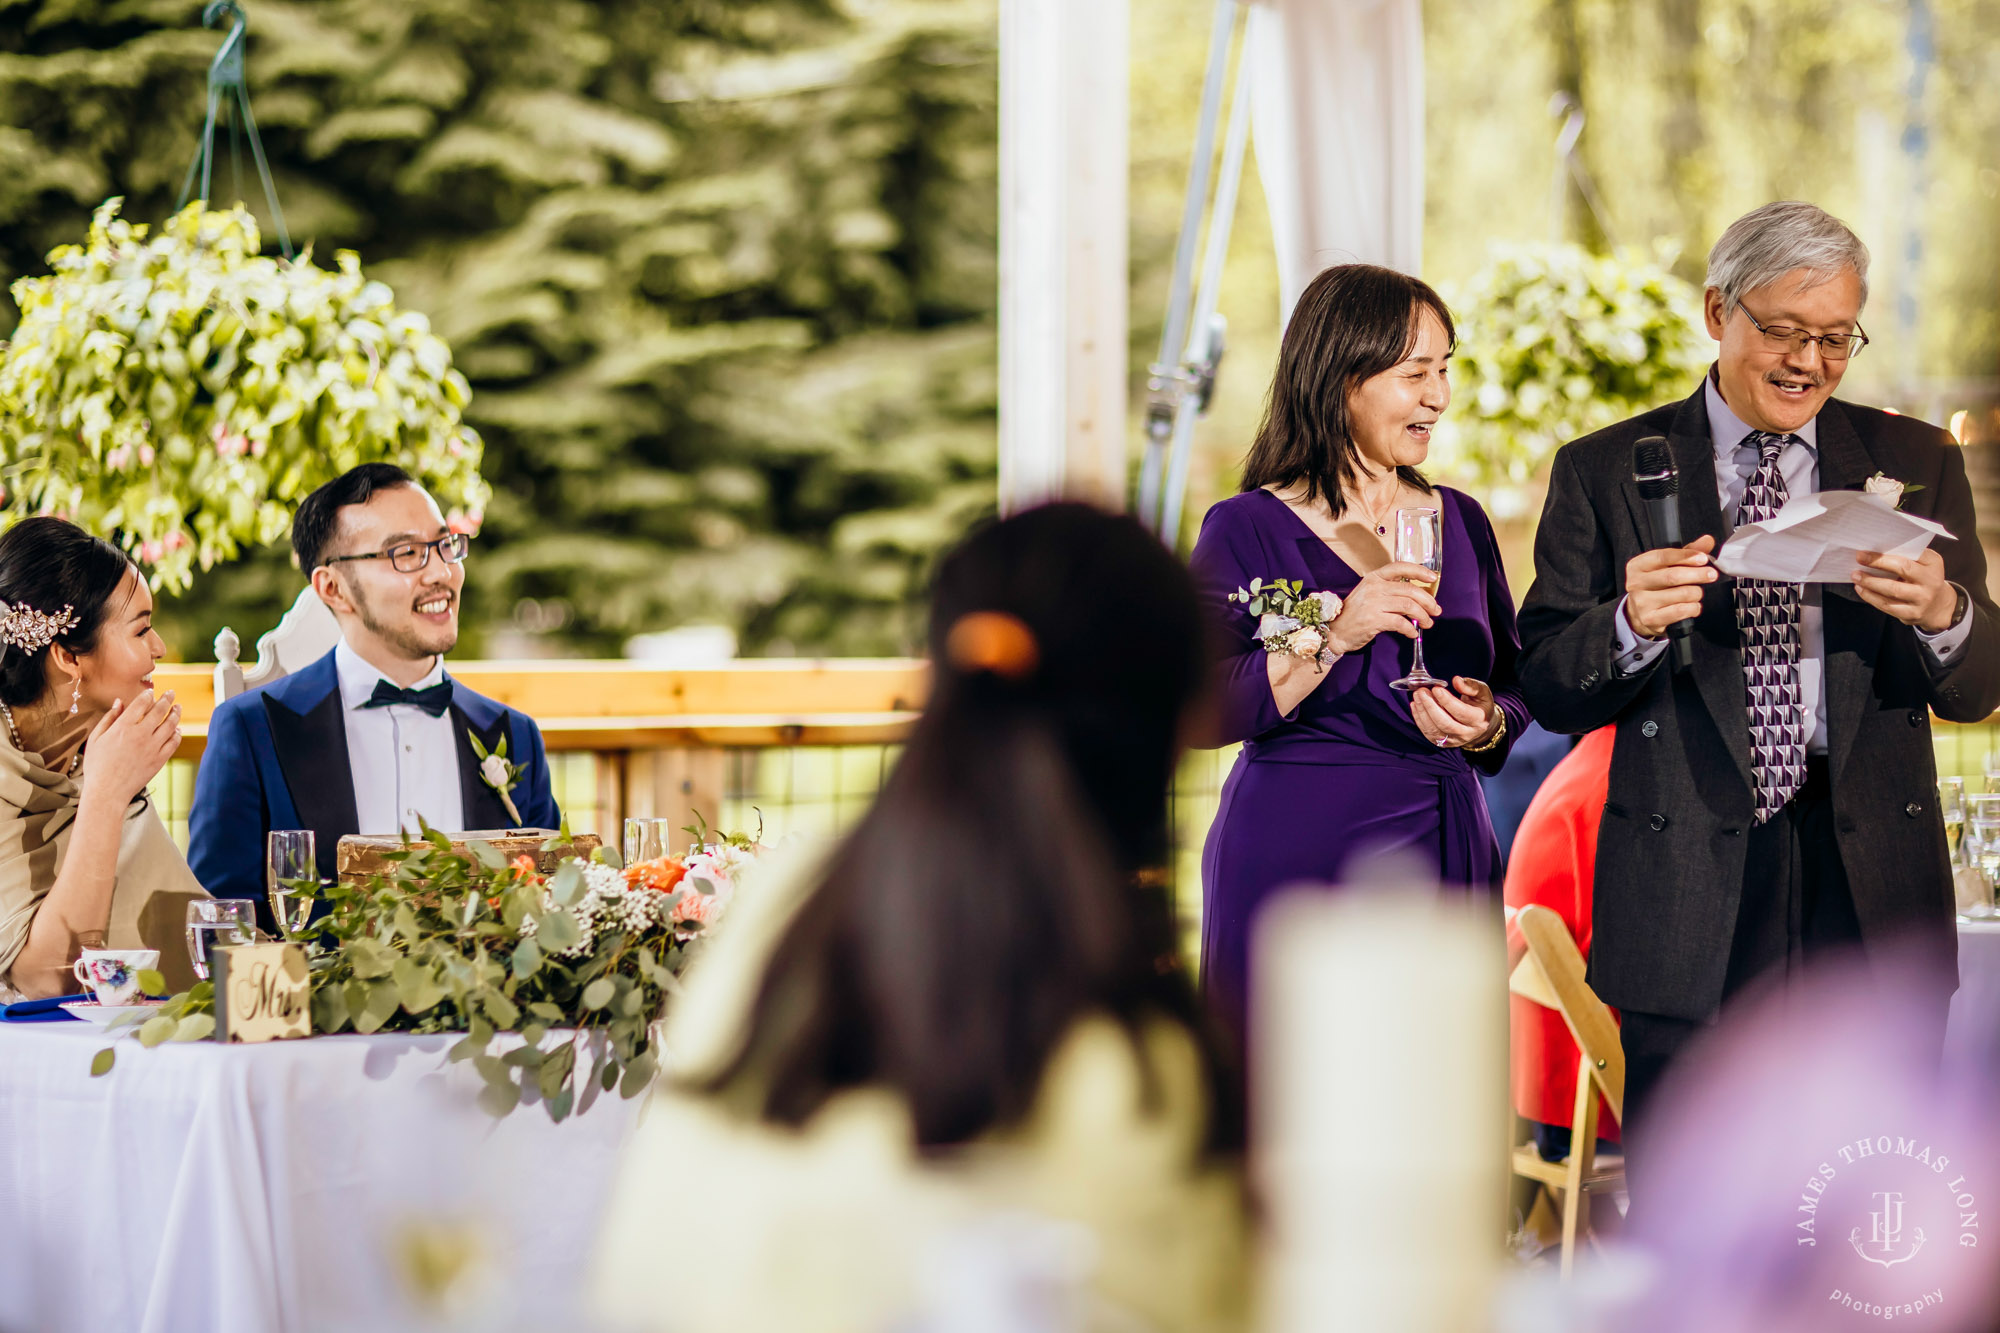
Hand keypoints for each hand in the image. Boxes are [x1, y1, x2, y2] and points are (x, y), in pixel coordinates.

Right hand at [79, 691, 180, 806]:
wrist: (107, 791)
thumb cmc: (97, 765)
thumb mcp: (96, 739)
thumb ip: (109, 718)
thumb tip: (119, 702)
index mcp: (123, 727)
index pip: (141, 704)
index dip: (148, 695)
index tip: (151, 692)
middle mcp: (140, 734)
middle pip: (159, 711)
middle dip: (167, 699)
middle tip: (171, 693)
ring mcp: (153, 747)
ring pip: (170, 725)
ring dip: (176, 714)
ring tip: (178, 708)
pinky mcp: (160, 759)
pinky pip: (174, 742)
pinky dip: (177, 733)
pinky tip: (177, 729)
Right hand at [1326, 562, 1440, 654]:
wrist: (1335, 631)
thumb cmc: (1355, 614)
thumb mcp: (1369, 594)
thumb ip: (1390, 591)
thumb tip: (1418, 597)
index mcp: (1374, 578)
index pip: (1400, 567)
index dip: (1419, 571)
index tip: (1433, 578)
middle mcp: (1374, 587)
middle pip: (1410, 590)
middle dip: (1428, 601)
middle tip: (1435, 610)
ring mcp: (1373, 603)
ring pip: (1409, 606)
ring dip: (1423, 616)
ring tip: (1427, 623)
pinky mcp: (1374, 620)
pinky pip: (1401, 623)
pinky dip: (1411, 629)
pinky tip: (1412, 633)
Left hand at [1411, 676, 1498, 748]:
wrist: (1480, 725)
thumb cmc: (1480, 705)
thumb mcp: (1482, 693)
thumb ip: (1471, 686)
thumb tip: (1456, 680)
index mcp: (1478, 719)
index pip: (1461, 712)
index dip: (1447, 700)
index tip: (1436, 688)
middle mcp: (1466, 733)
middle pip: (1445, 723)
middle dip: (1430, 706)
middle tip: (1422, 691)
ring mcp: (1453, 740)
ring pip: (1434, 729)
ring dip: (1422, 712)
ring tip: (1417, 696)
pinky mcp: (1442, 743)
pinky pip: (1427, 733)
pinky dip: (1419, 719)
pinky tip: (1416, 705)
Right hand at [1624, 534, 1717, 638]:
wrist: (1639, 614)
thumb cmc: (1655, 586)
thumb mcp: (1667, 566)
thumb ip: (1687, 552)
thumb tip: (1707, 541)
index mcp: (1638, 566)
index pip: (1663, 557)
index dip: (1686, 556)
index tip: (1703, 558)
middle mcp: (1636, 583)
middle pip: (1673, 576)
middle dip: (1697, 574)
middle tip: (1711, 574)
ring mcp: (1642, 602)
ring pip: (1681, 594)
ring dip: (1696, 593)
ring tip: (1696, 592)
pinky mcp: (1650, 618)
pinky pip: (1680, 611)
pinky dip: (1693, 608)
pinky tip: (1692, 605)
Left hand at [1853, 548, 1957, 630]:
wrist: (1937, 607)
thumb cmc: (1922, 579)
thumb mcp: (1923, 565)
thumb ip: (1907, 557)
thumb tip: (1875, 551)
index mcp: (1933, 564)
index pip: (1914, 553)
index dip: (1890, 552)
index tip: (1867, 550)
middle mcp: (1931, 581)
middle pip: (1902, 568)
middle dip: (1878, 562)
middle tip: (1859, 558)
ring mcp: (1922, 599)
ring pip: (1892, 589)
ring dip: (1870, 581)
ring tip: (1855, 575)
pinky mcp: (1912, 614)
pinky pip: (1887, 605)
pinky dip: (1870, 596)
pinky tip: (1861, 589)